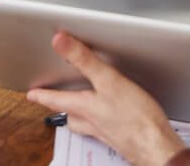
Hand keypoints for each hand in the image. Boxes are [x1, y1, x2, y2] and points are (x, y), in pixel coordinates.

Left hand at [27, 32, 186, 165]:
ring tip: (78, 109)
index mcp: (84, 108)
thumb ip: (84, 60)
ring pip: (85, 124)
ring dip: (80, 116)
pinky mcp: (121, 137)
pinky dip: (101, 123)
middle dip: (60, 107)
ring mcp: (106, 132)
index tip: (31, 94)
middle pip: (69, 115)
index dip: (43, 95)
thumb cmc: (136, 118)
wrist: (157, 146)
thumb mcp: (108, 80)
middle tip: (52, 101)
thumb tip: (61, 42)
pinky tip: (112, 117)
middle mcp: (92, 122)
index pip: (56, 100)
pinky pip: (103, 129)